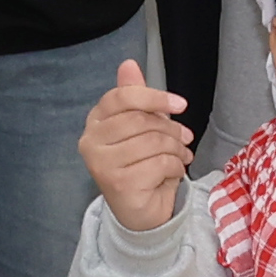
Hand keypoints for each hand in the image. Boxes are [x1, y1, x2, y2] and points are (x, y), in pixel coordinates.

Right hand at [84, 58, 196, 232]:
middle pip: (140, 119)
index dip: (154, 96)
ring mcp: (101, 164)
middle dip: (171, 128)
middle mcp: (90, 142)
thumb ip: (134, 96)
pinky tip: (173, 172)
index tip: (180, 104)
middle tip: (185, 137)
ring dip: (176, 148)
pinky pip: (159, 163)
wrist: (140, 212)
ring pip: (153, 141)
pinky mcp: (118, 184)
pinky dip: (175, 167)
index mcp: (94, 122)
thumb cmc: (141, 164)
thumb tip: (128, 63)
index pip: (121, 97)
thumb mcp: (141, 127)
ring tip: (181, 155)